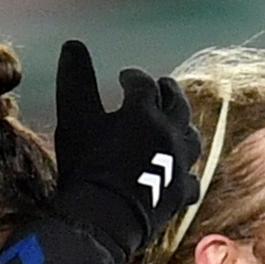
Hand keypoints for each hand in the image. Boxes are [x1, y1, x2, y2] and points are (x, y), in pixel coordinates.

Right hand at [47, 42, 199, 263]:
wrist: (103, 219)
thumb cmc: (86, 167)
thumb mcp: (74, 119)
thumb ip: (75, 80)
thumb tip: (72, 44)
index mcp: (144, 110)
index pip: (143, 84)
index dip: (133, 77)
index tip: (125, 78)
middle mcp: (169, 132)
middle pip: (176, 104)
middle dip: (168, 92)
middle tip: (162, 87)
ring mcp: (180, 164)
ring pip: (191, 137)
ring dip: (183, 126)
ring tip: (177, 123)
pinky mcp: (181, 193)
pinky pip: (191, 178)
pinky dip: (187, 171)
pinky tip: (183, 172)